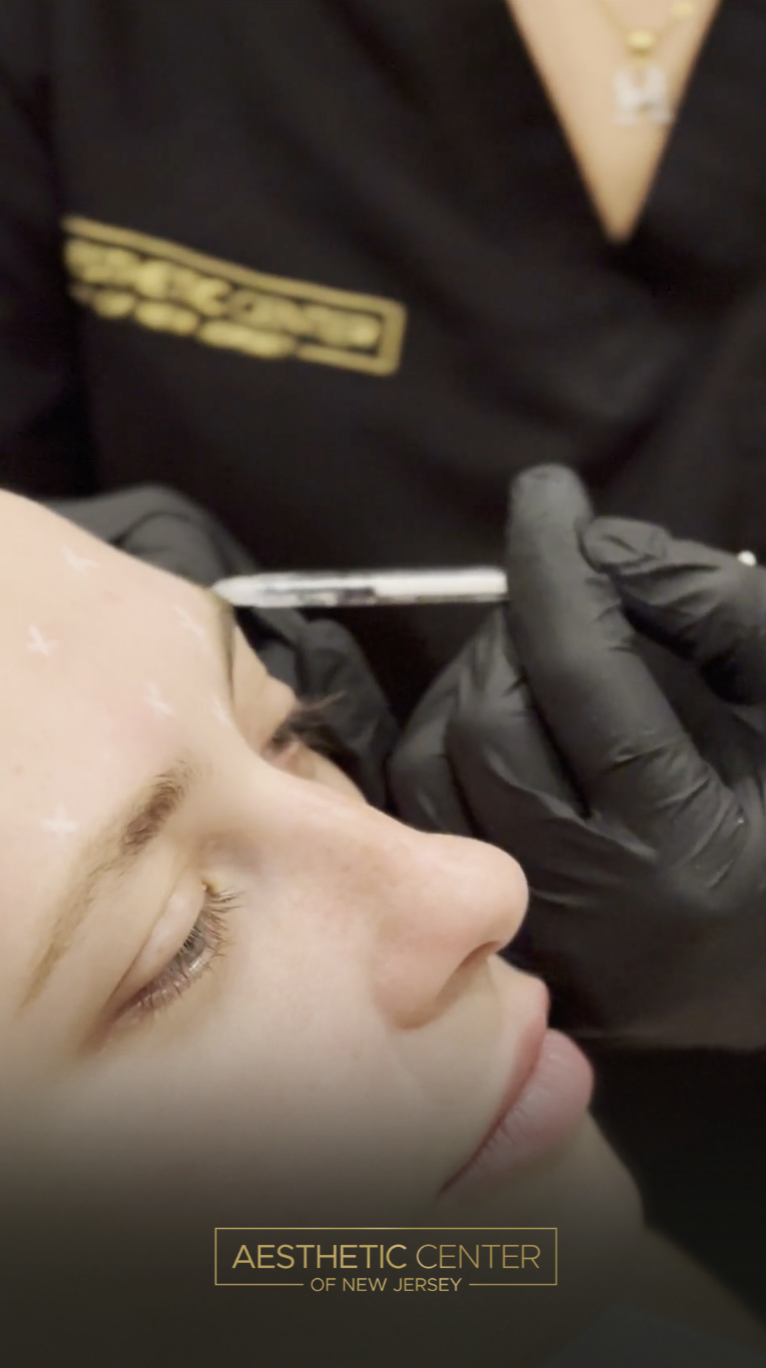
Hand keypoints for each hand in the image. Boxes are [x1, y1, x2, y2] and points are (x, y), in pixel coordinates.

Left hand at [390, 465, 765, 1047]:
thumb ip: (716, 612)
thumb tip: (598, 548)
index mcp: (687, 844)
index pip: (583, 674)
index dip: (553, 568)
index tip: (547, 494)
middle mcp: (591, 900)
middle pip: (495, 721)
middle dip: (515, 632)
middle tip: (562, 606)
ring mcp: (531, 932)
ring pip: (437, 771)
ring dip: (470, 683)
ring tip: (533, 660)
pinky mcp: (499, 942)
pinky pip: (425, 822)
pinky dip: (443, 744)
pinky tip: (495, 715)